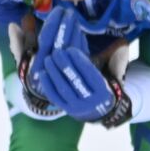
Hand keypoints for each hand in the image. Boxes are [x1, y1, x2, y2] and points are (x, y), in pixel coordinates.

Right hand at [15, 5, 73, 110]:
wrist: (42, 94)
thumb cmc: (31, 71)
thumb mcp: (21, 57)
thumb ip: (17, 42)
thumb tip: (12, 25)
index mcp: (39, 60)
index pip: (48, 37)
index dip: (54, 22)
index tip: (57, 10)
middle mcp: (53, 65)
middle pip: (63, 40)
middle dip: (67, 23)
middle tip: (68, 12)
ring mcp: (66, 68)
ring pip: (74, 46)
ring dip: (75, 30)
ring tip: (74, 19)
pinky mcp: (76, 71)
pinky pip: (81, 54)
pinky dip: (81, 41)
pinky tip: (79, 32)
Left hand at [41, 10, 131, 126]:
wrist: (98, 110)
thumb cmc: (100, 85)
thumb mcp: (106, 74)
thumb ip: (100, 60)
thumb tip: (87, 40)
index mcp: (103, 91)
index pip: (90, 74)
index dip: (79, 60)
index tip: (70, 49)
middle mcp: (91, 102)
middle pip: (75, 80)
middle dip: (64, 65)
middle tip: (56, 52)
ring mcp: (78, 108)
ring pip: (63, 88)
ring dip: (54, 73)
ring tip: (48, 59)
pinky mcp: (67, 110)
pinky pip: (55, 97)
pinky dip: (48, 85)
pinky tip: (42, 73)